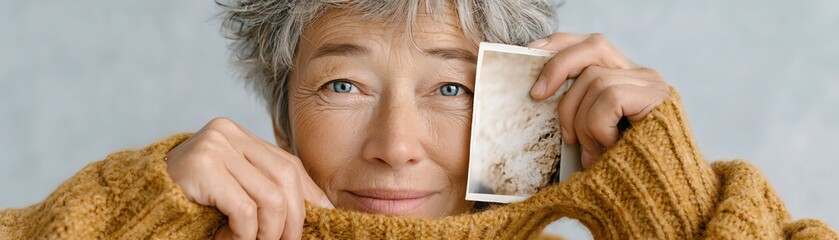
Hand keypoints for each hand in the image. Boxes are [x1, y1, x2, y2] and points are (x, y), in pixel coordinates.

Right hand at [165, 118, 332, 239]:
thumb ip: (268, 190)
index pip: (290, 165)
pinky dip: (245, 234)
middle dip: (293, 220)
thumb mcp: (235, 191)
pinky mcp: (202, 167)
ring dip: (269, 232)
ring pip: (271, 197)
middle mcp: (228, 133)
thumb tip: (323, 208)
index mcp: (240, 135)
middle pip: (286, 178)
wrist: (138, 206)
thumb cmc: (189, 204)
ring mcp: (214, 146)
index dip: (310, 197)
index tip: (324, 221)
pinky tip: (230, 239)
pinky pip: (245, 209)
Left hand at [527, 33, 669, 168]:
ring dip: (581, 120)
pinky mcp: (657, 97)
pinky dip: (599, 126)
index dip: (560, 44)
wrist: (663, 195)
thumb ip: (577, 112)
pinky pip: (610, 98)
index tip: (531, 52)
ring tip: (591, 152)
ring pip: (594, 80)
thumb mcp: (591, 137)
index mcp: (625, 79)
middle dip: (558, 66)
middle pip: (593, 46)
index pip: (591, 44)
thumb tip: (540, 94)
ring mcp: (651, 85)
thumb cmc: (623, 171)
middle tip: (537, 95)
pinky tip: (610, 147)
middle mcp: (641, 75)